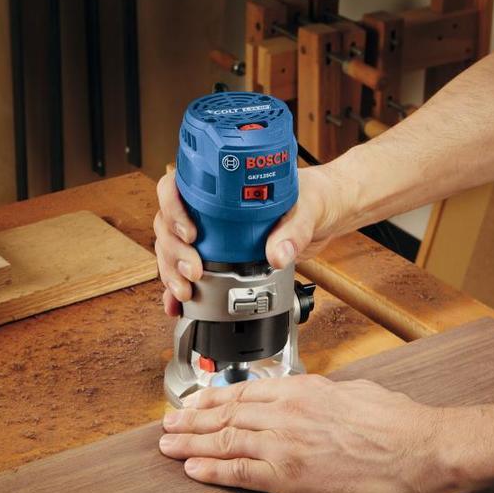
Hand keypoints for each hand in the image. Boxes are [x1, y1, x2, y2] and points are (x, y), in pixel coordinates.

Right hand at [153, 167, 344, 316]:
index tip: (190, 234)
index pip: (176, 188)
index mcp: (222, 187)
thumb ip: (293, 230)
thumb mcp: (306, 209)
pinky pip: (189, 271)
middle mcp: (209, 208)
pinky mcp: (219, 256)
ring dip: (172, 272)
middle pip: (168, 225)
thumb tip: (277, 255)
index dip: (173, 210)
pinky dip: (178, 288)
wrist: (325, 215)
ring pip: (173, 250)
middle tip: (193, 271)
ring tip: (186, 292)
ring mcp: (211, 234)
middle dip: (173, 252)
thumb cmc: (313, 197)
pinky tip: (177, 305)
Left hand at [159, 374, 455, 492]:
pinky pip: (241, 472)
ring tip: (168, 446)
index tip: (193, 403)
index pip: (244, 392)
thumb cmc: (398, 422)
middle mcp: (288, 413)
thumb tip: (310, 397)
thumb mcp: (355, 392)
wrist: (422, 449)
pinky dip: (213, 471)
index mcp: (303, 390)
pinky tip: (193, 470)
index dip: (212, 399)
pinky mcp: (292, 477)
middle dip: (192, 420)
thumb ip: (323, 394)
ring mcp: (287, 444)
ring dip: (191, 444)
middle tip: (167, 424)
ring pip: (225, 441)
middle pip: (226, 415)